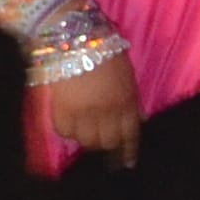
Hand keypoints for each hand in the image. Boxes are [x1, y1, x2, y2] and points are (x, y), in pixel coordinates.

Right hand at [35, 49, 142, 166]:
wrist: (74, 35)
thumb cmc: (103, 49)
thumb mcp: (126, 74)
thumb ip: (131, 99)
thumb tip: (137, 120)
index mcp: (127, 100)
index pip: (131, 135)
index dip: (128, 152)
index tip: (126, 164)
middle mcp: (108, 111)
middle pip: (107, 142)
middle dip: (105, 143)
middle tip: (98, 137)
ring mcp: (84, 112)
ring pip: (86, 140)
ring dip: (85, 137)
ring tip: (82, 128)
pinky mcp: (62, 109)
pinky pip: (65, 131)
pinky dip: (67, 130)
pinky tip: (68, 120)